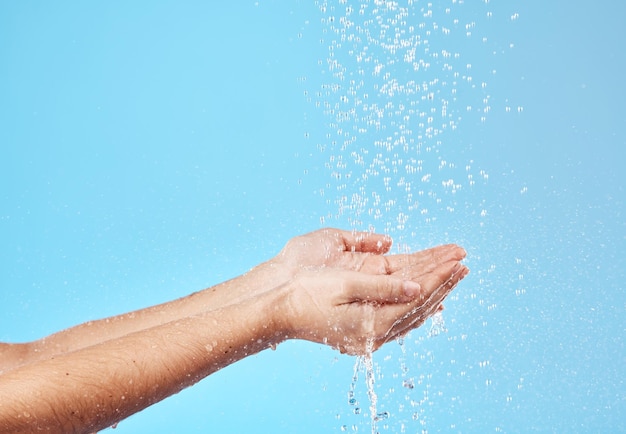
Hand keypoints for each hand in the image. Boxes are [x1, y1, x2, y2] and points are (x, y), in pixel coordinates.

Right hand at [273, 229, 468, 354]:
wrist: (273, 303)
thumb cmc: (304, 294)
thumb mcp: (344, 286)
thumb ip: (382, 286)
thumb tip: (417, 286)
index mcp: (374, 322)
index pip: (417, 297)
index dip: (439, 278)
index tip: (458, 261)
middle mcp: (376, 326)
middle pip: (419, 300)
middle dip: (442, 278)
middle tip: (463, 260)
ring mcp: (369, 320)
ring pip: (410, 301)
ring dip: (432, 282)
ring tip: (452, 265)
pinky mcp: (361, 312)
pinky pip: (396, 302)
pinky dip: (413, 291)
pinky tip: (426, 285)